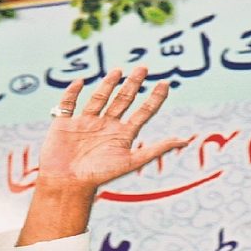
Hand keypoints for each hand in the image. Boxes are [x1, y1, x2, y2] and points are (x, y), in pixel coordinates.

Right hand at [37, 66, 186, 190]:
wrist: (68, 183)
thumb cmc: (100, 175)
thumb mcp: (132, 160)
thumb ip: (157, 149)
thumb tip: (185, 141)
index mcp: (123, 135)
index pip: (144, 112)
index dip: (155, 98)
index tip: (166, 83)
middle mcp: (106, 127)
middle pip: (123, 100)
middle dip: (133, 84)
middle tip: (144, 67)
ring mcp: (86, 123)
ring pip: (99, 98)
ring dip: (108, 84)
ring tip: (118, 70)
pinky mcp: (64, 123)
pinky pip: (68, 103)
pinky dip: (72, 92)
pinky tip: (80, 82)